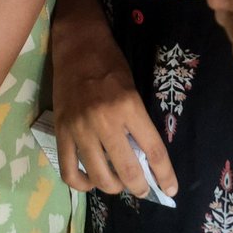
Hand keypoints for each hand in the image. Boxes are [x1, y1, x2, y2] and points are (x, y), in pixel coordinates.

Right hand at [54, 35, 176, 199]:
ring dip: (113, 187)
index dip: (165, 175)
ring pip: (99, 176)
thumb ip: (137, 121)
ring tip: (117, 183)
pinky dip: (81, 184)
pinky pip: (69, 171)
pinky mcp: (61, 131)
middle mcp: (105, 120)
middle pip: (127, 170)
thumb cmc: (110, 62)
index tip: (171, 189)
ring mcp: (80, 128)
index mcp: (129, 106)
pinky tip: (90, 180)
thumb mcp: (132, 88)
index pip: (153, 150)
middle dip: (139, 187)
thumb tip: (143, 157)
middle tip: (143, 188)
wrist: (77, 44)